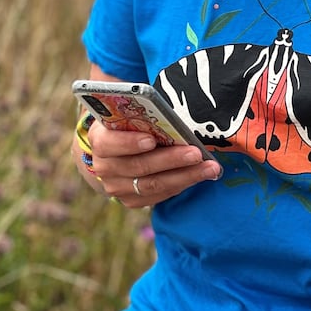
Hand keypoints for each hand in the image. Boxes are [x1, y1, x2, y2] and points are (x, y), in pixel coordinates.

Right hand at [88, 124, 220, 206]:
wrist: (117, 151)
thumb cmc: (130, 124)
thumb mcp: (130, 114)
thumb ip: (143, 113)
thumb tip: (169, 110)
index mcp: (100, 139)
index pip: (109, 143)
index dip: (129, 142)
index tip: (151, 139)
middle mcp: (104, 167)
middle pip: (139, 166)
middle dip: (171, 160)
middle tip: (196, 153)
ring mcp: (116, 187)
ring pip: (153, 185)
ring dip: (185, 176)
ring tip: (210, 167)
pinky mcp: (131, 200)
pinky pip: (159, 195)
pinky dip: (182, 184)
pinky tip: (201, 175)